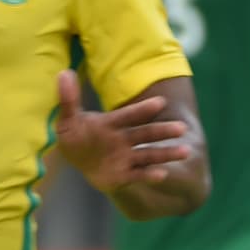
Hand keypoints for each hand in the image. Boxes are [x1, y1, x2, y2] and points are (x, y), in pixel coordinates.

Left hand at [52, 69, 190, 196]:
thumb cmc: (75, 135)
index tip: (160, 103)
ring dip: (165, 153)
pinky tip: (162, 174)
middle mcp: (123, 139)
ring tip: (185, 152)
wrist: (77, 158)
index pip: (128, 115)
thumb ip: (68, 99)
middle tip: (181, 128)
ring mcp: (125, 157)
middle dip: (163, 132)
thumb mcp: (67, 119)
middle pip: (145, 134)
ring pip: (148, 154)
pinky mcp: (122, 175)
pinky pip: (137, 175)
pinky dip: (149, 175)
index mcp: (111, 123)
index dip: (143, 110)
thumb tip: (63, 73)